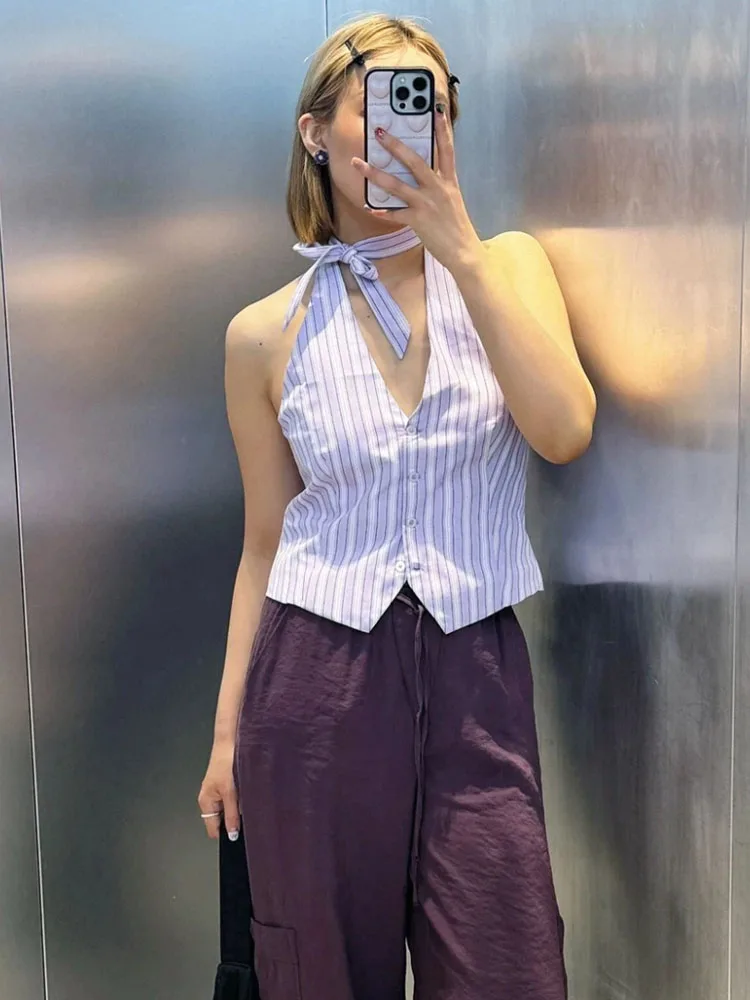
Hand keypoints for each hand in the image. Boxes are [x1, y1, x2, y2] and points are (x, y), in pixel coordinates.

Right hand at [197, 740, 240, 840]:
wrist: (231, 740)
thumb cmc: (226, 761)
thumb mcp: (230, 792)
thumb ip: (231, 815)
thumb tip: (232, 834)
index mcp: (206, 802)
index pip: (213, 829)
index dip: (225, 834)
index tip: (239, 836)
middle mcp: (211, 798)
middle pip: (222, 820)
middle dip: (235, 820)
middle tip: (248, 814)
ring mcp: (220, 791)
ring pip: (231, 809)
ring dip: (240, 808)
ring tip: (248, 798)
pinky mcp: (228, 784)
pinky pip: (235, 799)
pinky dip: (242, 798)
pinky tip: (249, 791)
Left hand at [352, 106, 483, 273]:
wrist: (464, 252)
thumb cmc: (457, 228)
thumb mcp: (452, 201)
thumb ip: (439, 187)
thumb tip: (423, 178)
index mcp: (449, 182)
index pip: (447, 150)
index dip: (442, 130)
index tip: (436, 110)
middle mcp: (438, 189)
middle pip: (415, 161)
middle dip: (395, 145)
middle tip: (380, 132)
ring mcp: (427, 204)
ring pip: (397, 185)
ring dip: (375, 173)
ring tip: (359, 163)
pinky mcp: (418, 220)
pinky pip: (395, 213)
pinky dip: (381, 211)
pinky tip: (369, 206)